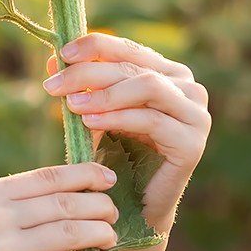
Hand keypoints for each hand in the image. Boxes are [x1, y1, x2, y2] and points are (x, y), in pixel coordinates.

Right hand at [0, 161, 120, 250]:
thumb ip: (14, 206)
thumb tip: (72, 191)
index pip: (47, 176)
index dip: (84, 175)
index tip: (109, 178)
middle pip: (64, 203)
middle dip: (99, 206)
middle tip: (114, 214)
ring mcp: (1, 249)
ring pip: (70, 233)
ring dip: (101, 234)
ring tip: (112, 238)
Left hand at [42, 33, 211, 238]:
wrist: (135, 205)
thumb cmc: (117, 154)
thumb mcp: (97, 112)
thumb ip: (84, 85)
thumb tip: (54, 57)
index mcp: (169, 74)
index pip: (130, 49)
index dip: (96, 46)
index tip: (62, 52)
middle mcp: (189, 89)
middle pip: (134, 68)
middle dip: (89, 73)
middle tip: (53, 84)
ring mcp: (196, 116)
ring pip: (147, 86)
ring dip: (104, 93)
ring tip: (70, 104)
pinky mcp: (193, 143)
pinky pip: (153, 120)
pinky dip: (118, 117)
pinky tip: (89, 122)